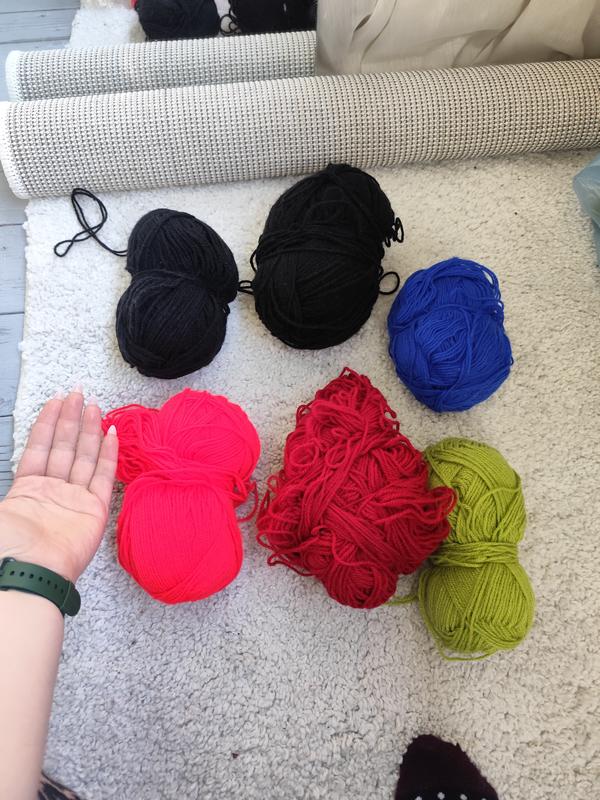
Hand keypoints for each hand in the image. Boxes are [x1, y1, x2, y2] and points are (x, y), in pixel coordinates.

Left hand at [0, 390, 117, 583]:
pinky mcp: (95, 510)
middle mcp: (53, 491)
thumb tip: (11, 478)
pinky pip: (103, 476)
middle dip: (70, 419)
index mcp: (27, 489)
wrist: (31, 572)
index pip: (40, 448)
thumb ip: (5, 489)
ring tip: (94, 406)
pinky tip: (110, 433)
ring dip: (89, 430)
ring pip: (84, 456)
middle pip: (64, 447)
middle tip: (78, 394)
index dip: (48, 423)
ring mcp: (75, 500)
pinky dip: (108, 454)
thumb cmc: (9, 542)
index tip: (56, 400)